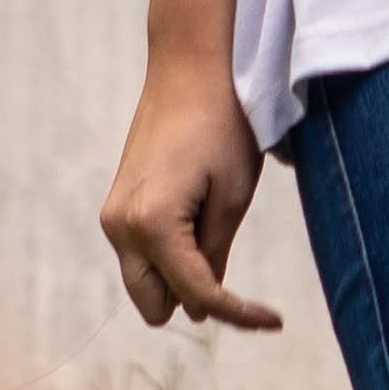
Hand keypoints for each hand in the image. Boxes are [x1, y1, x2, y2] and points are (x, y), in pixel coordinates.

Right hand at [100, 53, 280, 329]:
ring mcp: (113, 216)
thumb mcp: (233, 194)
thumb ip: (214, 254)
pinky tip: (197, 214)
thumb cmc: (222, 124)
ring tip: (215, 224)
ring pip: (145, 283)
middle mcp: (121, 227)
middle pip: (155, 306)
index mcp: (152, 225)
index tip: (275, 322)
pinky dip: (168, 254)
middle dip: (195, 297)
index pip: (197, 295)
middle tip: (238, 270)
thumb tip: (201, 306)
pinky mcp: (116, 205)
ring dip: (179, 276)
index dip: (238, 313)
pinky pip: (140, 255)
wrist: (190, 67)